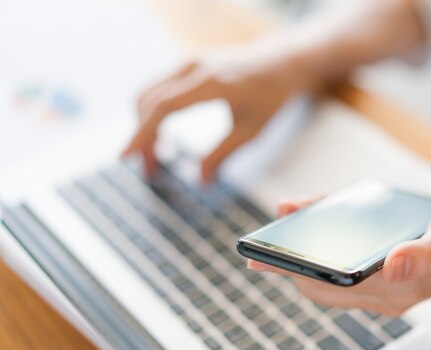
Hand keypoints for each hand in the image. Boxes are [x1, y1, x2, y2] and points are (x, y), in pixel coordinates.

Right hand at [123, 46, 304, 180]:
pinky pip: (158, 90)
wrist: (281, 63)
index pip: (164, 107)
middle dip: (143, 138)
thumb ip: (224, 154)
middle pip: (149, 102)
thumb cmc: (271, 96)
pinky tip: (162, 139)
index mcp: (211, 83)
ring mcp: (188, 64)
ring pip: (148, 95)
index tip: (126, 156)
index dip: (142, 133)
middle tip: (150, 172)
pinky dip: (153, 115)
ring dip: (145, 127)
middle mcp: (193, 68)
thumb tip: (201, 181)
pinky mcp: (187, 68)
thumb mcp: (252, 131)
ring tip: (156, 159)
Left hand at [248, 194, 430, 315]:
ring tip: (288, 220)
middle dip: (292, 261)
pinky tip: (321, 219)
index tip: (262, 251)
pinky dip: (330, 245)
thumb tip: (395, 264)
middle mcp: (386, 293)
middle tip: (268, 232)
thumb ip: (429, 252)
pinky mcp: (391, 274)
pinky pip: (348, 264)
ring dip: (309, 252)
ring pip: (332, 274)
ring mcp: (387, 286)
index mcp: (396, 287)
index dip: (292, 268)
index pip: (326, 285)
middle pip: (322, 283)